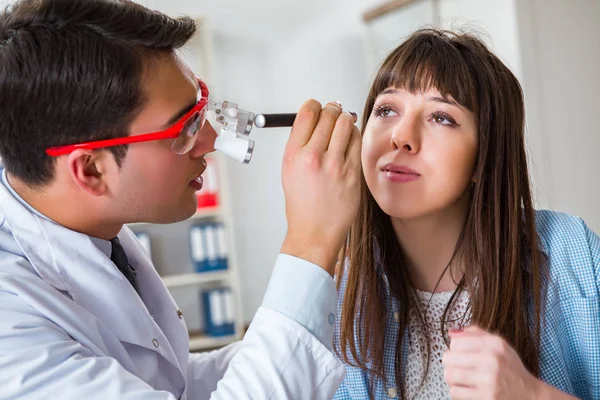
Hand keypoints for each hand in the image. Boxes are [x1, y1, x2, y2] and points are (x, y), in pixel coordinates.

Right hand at [280, 100, 360, 274]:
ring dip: (346, 119)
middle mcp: (313, 157)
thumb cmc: (302, 204)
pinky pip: (357, 141)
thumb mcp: (289, 170)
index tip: (318, 107)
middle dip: (333, 110)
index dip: (315, 105)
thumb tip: (315, 119)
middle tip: (334, 114)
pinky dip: (355, 136)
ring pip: (346, 123)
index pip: (307, 112)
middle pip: (328, 114)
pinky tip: (350, 141)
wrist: (314, 232)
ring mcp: (335, 165)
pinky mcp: (353, 173)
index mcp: (293, 154)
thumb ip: (301, 144)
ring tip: (343, 126)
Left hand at [443, 326, 541, 399]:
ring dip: (452, 378)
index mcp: (494, 344)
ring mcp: (489, 381)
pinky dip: (457, 391)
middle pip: (448, 358)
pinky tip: (468, 389)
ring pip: (449, 375)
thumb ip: (476, 334)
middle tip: (458, 367)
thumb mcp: (499, 345)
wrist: (529, 395)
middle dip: (450, 364)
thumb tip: (452, 333)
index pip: (455, 342)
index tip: (461, 354)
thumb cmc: (511, 369)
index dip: (454, 349)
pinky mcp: (486, 398)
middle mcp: (492, 360)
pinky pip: (455, 392)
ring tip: (461, 379)